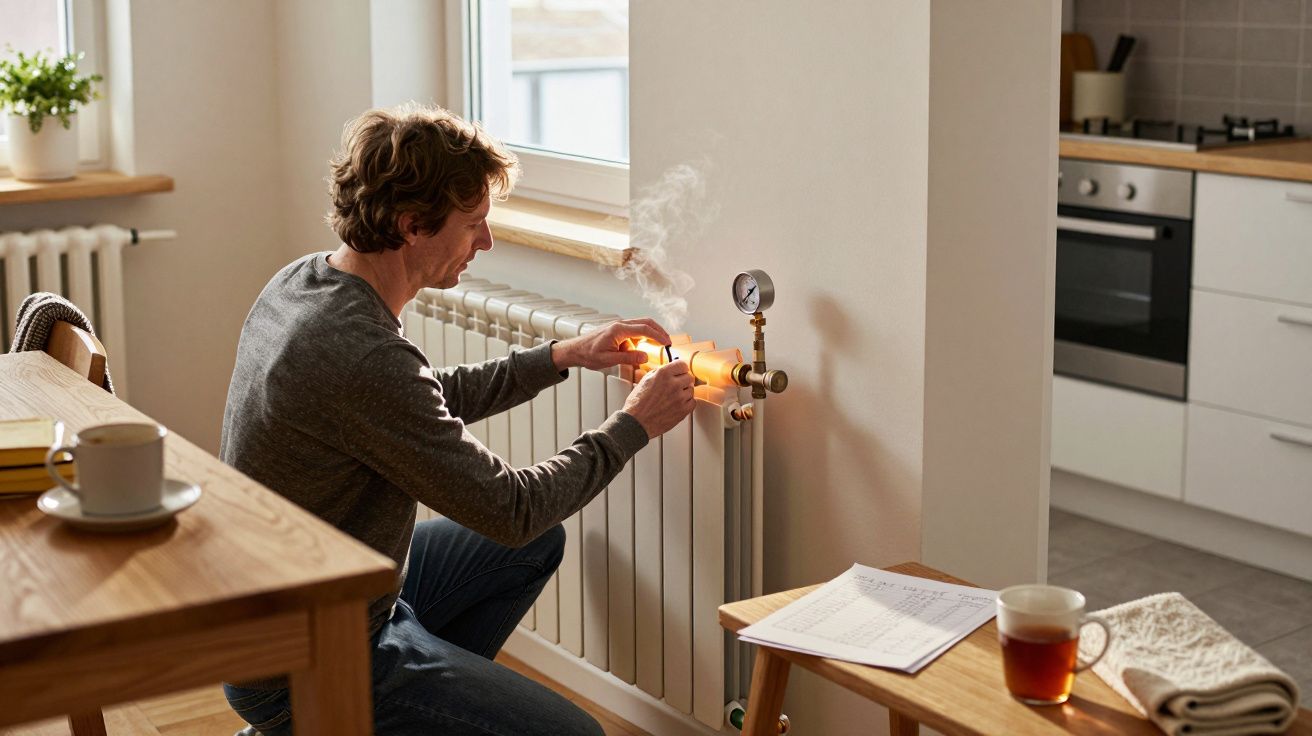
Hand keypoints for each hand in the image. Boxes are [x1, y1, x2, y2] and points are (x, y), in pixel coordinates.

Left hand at [551, 318, 670, 370]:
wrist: (574, 350)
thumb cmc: (588, 354)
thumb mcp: (609, 360)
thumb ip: (628, 357)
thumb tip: (645, 356)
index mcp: (618, 330)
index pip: (644, 329)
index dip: (658, 336)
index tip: (668, 343)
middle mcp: (619, 324)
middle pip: (646, 322)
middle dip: (659, 331)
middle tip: (668, 341)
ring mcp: (618, 326)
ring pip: (641, 325)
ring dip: (651, 334)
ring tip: (657, 346)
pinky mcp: (617, 330)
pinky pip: (634, 330)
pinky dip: (641, 337)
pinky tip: (640, 348)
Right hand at [623, 360, 694, 438]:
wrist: (637, 422)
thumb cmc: (638, 404)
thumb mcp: (645, 380)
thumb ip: (660, 372)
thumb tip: (670, 369)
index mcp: (663, 374)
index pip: (682, 365)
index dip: (680, 369)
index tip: (679, 372)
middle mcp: (673, 384)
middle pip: (689, 377)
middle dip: (682, 380)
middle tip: (675, 385)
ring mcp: (680, 398)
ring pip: (691, 390)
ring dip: (684, 392)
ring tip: (672, 397)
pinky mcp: (683, 410)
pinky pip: (693, 402)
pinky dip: (687, 403)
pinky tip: (677, 404)